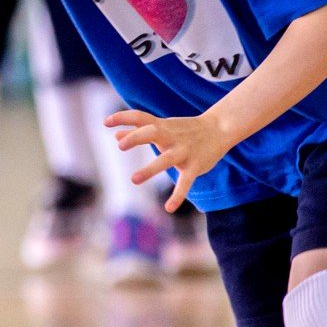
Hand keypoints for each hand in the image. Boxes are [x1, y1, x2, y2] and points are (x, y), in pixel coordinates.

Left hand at [104, 108, 235, 212]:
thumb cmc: (185, 129)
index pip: (140, 117)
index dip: (123, 118)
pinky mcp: (195, 166)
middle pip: (152, 132)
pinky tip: (169, 208)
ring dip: (150, 169)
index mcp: (161, 126)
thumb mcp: (163, 127)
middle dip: (136, 138)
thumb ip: (138, 131)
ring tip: (133, 180)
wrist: (220, 128)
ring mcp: (183, 151)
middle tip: (120, 146)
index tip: (106, 122)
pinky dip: (178, 196)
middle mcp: (171, 137)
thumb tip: (116, 135)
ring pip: (166, 159)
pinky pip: (186, 182)